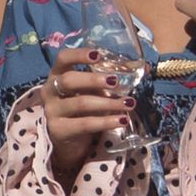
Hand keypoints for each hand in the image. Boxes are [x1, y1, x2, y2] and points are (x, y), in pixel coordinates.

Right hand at [43, 47, 132, 178]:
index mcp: (57, 75)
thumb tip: (144, 68)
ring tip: (129, 104)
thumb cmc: (81, 110)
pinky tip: (121, 120)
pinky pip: (85, 124)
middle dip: (93, 80)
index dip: (79, 55)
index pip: (63, 58)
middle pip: (69, 80)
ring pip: (80, 103)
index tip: (98, 55)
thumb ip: (107, 81)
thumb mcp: (91, 92)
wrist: (68, 141)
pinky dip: (106, 122)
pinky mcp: (58, 130)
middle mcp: (50, 91)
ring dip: (108, 103)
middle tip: (115, 82)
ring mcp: (52, 111)